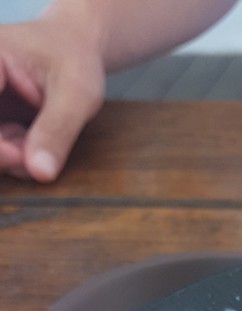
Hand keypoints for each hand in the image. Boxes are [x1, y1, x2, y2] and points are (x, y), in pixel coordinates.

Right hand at [0, 11, 105, 181]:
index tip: (16, 156)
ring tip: (42, 148)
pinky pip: (0, 148)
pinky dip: (17, 157)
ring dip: (11, 159)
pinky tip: (36, 144)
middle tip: (31, 161)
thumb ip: (57, 130)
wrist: (74, 50)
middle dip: (3, 153)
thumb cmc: (74, 59)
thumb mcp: (77, 93)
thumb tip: (40, 173)